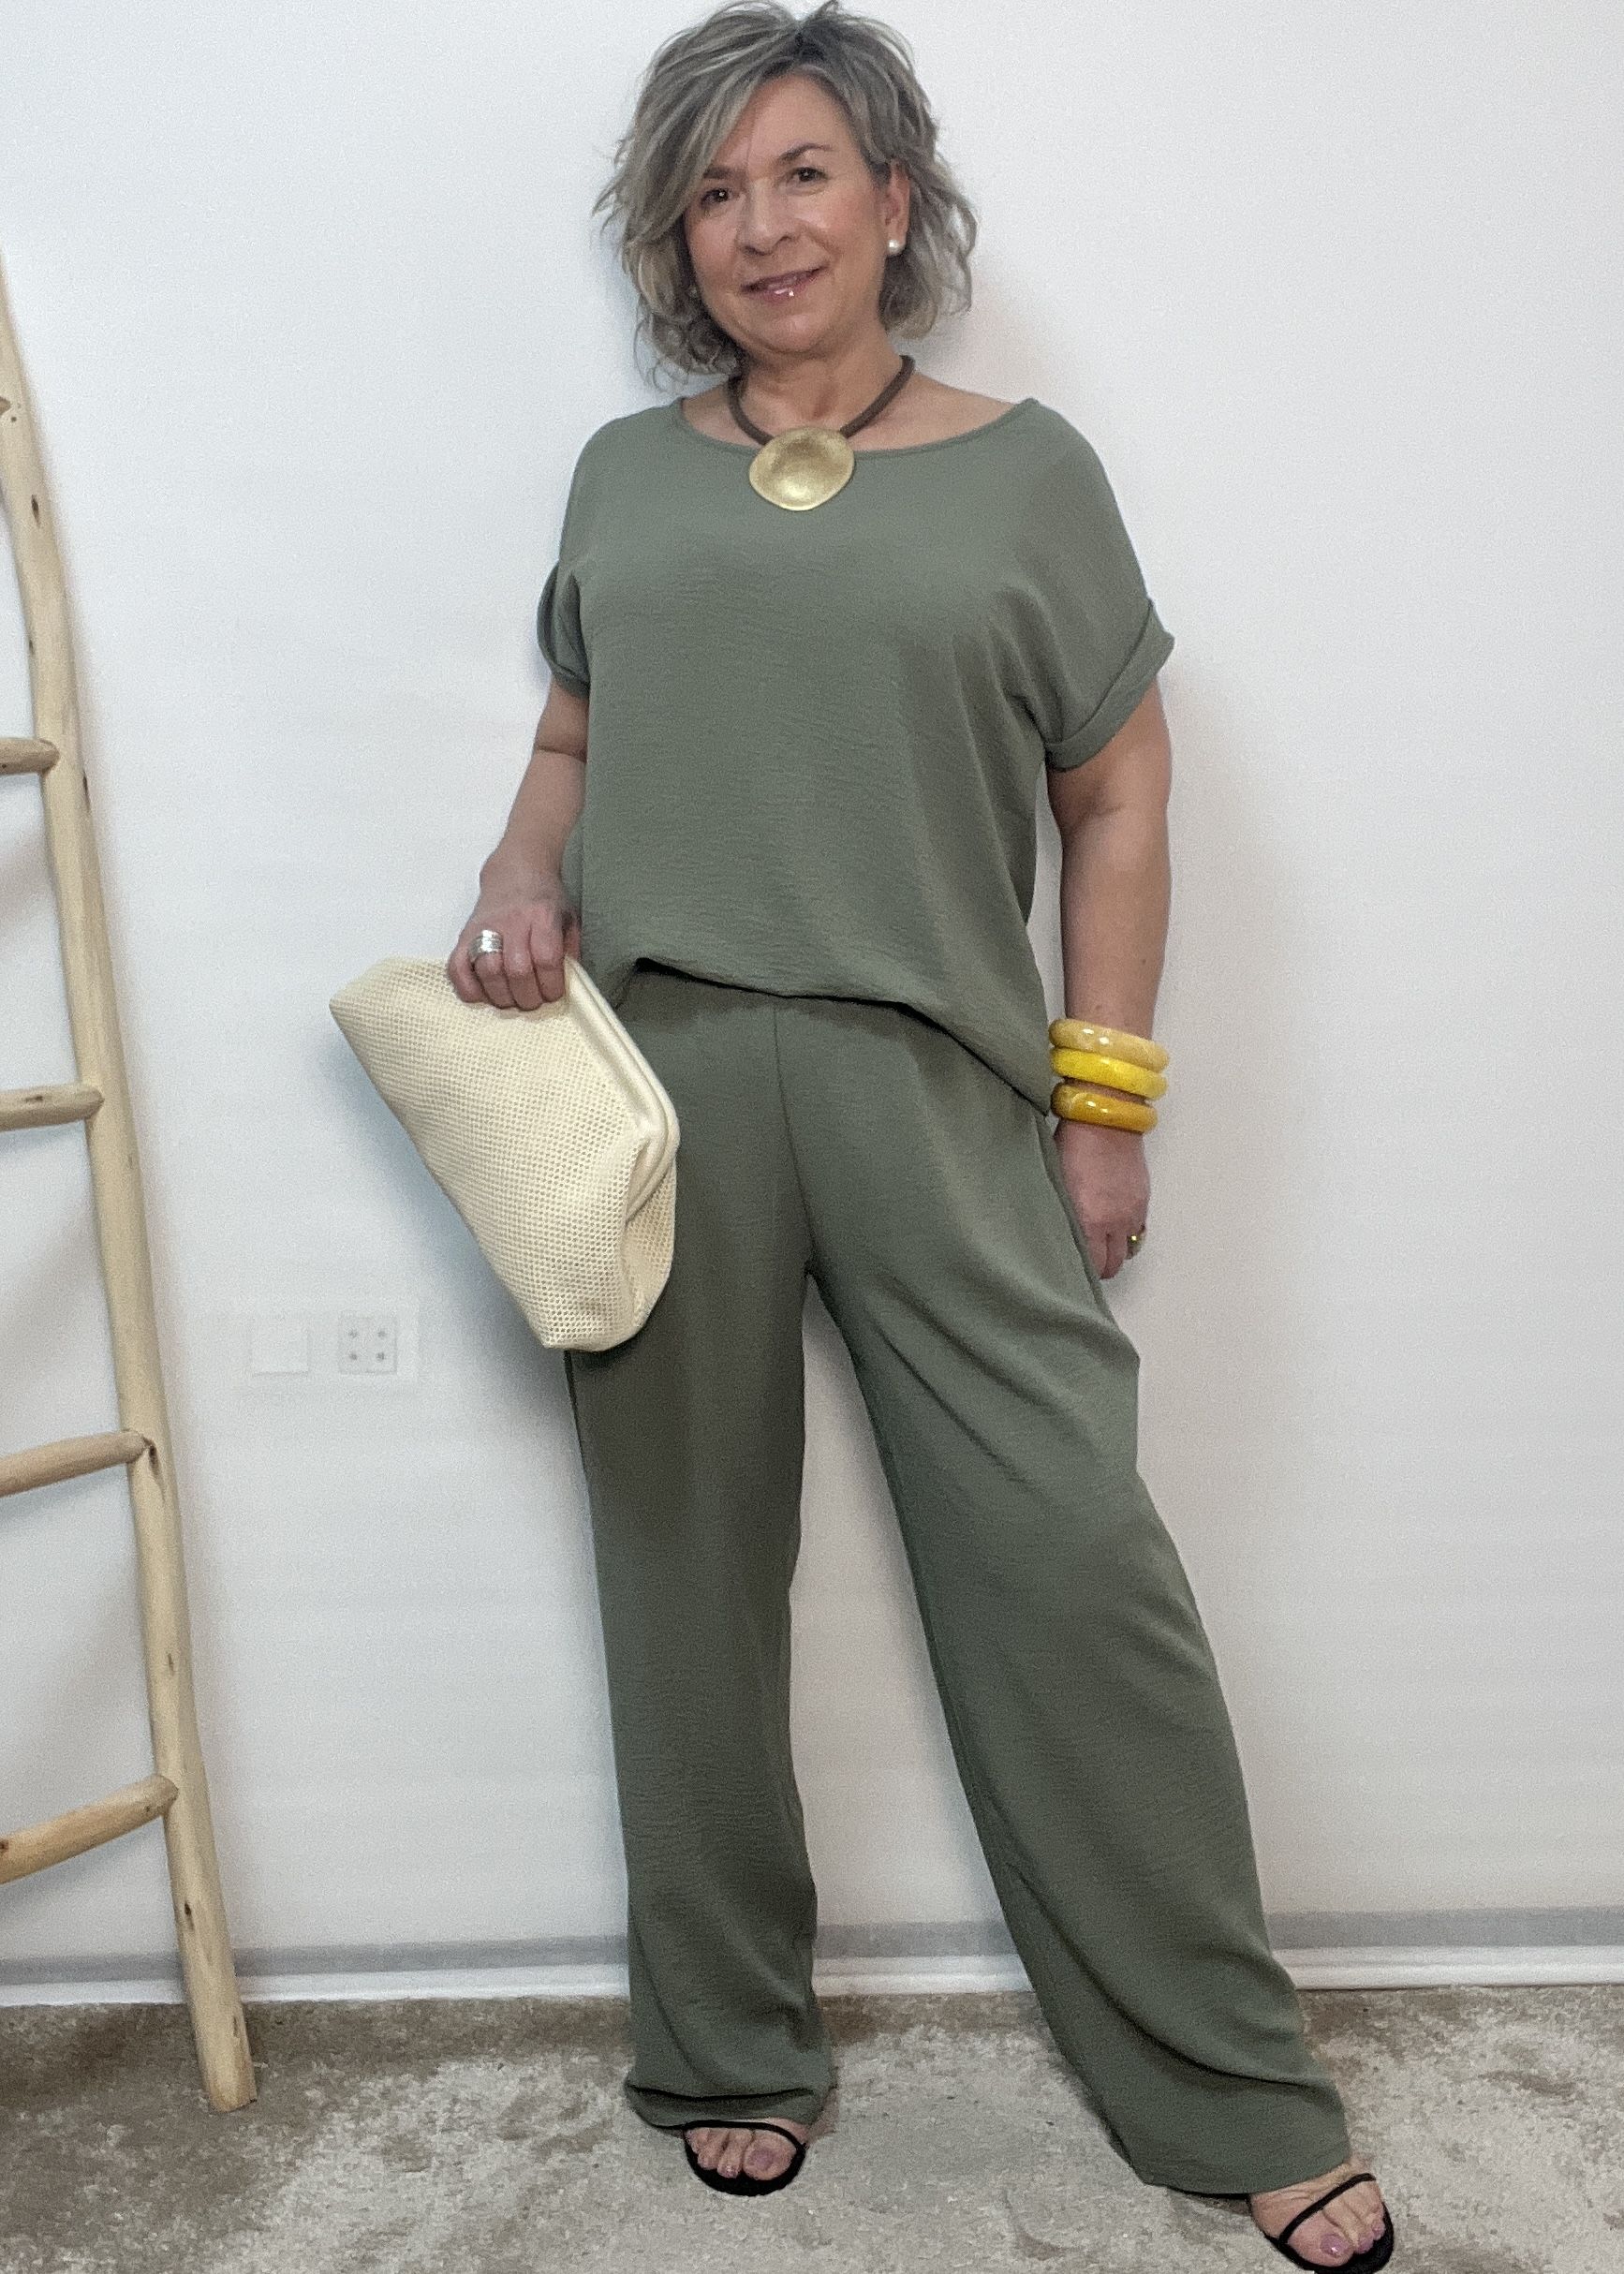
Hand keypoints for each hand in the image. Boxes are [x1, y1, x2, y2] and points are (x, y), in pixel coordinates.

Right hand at [447, 871, 579, 1009]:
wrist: (514, 872)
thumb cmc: (543, 899)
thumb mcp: (568, 918)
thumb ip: (570, 950)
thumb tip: (568, 985)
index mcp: (542, 916)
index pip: (546, 958)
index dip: (551, 985)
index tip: (553, 994)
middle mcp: (512, 921)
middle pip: (517, 970)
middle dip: (527, 996)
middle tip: (533, 1001)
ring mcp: (484, 928)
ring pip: (488, 971)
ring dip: (501, 996)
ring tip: (511, 999)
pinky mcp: (464, 935)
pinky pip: (457, 967)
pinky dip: (467, 988)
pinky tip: (482, 994)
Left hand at [1055, 1118, 1149, 1279]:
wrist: (1106, 1118)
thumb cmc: (1075, 1144)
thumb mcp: (1057, 1182)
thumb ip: (1063, 1213)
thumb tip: (1060, 1232)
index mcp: (1089, 1219)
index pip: (1092, 1264)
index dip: (1082, 1271)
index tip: (1072, 1268)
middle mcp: (1114, 1221)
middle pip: (1113, 1264)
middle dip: (1100, 1266)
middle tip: (1086, 1260)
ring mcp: (1132, 1212)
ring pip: (1128, 1250)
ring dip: (1115, 1251)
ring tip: (1100, 1244)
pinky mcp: (1143, 1200)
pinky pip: (1139, 1230)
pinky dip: (1128, 1234)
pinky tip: (1114, 1226)